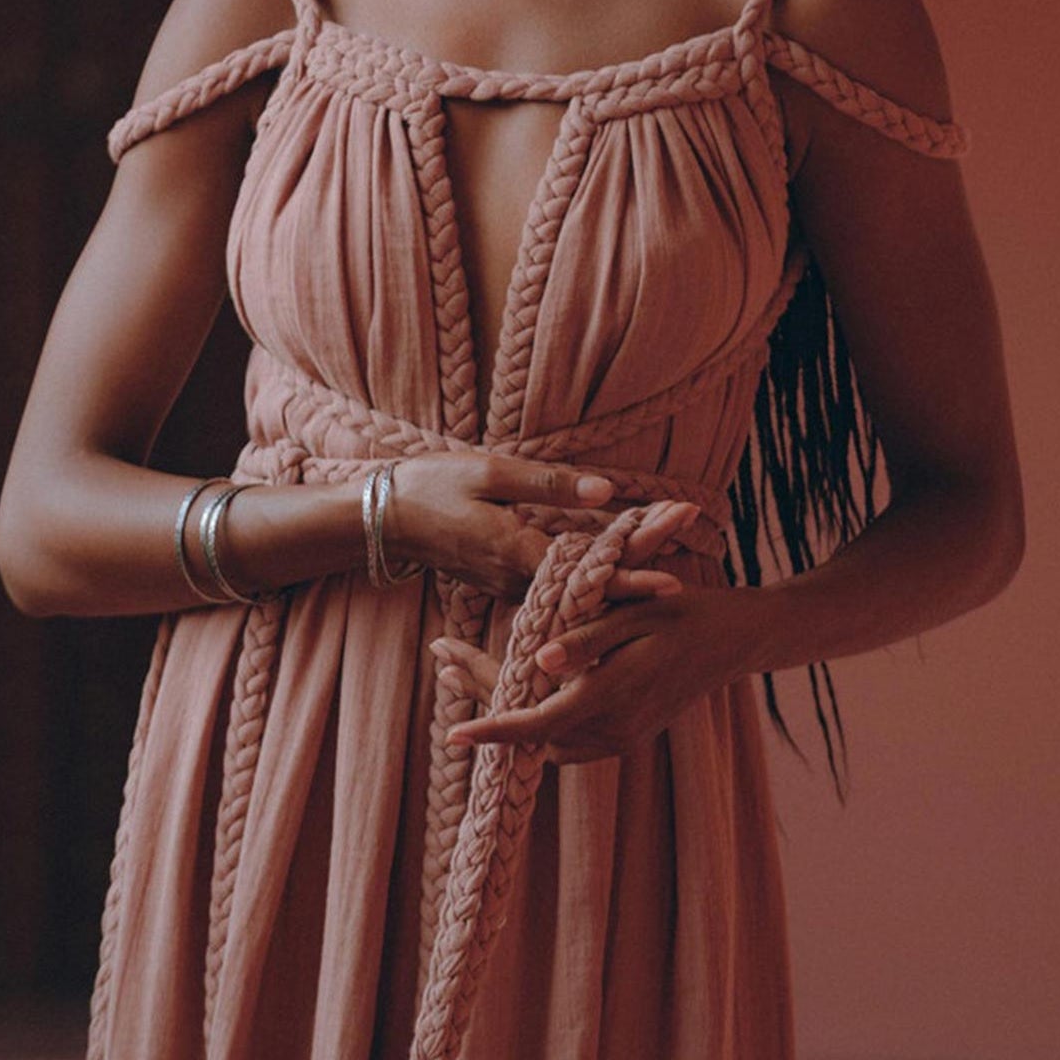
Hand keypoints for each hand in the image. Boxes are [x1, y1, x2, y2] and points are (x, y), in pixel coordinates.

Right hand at [380, 451, 691, 603]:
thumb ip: (549, 484)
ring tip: (661, 555)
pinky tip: (612, 565)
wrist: (378, 518)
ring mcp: (507, 585)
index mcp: (515, 553)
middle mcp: (515, 579)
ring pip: (571, 588)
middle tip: (681, 563)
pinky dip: (584, 576)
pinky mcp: (501, 581)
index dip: (630, 576)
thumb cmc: (430, 485)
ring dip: (614, 574)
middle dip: (636, 572)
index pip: (585, 572)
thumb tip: (608, 492)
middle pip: (588, 584)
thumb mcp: (490, 471)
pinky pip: (551, 587)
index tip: (672, 584)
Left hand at [428, 581, 745, 765]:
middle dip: (483, 701)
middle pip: (532, 731)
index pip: (540, 723)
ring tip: (462, 669)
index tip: (451, 735)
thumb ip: (587, 639)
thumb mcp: (638, 612)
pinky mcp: (628, 736)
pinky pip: (571, 739)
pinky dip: (537, 719)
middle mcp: (616, 728)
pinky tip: (514, 686)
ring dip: (507, 711)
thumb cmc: (686, 611)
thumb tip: (537, 662)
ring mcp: (623, 738)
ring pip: (548, 740)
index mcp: (615, 694)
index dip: (494, 729)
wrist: (736, 639)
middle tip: (441, 662)